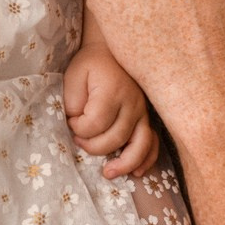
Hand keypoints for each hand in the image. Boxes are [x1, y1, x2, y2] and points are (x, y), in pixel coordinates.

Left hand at [62, 44, 158, 178]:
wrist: (113, 51)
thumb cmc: (91, 65)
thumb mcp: (74, 75)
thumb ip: (73, 101)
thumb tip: (77, 124)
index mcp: (112, 91)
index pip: (95, 123)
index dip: (78, 128)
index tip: (70, 120)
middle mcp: (132, 103)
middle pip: (114, 138)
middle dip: (92, 146)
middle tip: (78, 140)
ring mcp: (143, 112)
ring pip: (140, 145)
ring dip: (124, 163)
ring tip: (108, 173)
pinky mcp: (147, 119)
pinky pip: (153, 143)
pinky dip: (147, 160)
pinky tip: (135, 172)